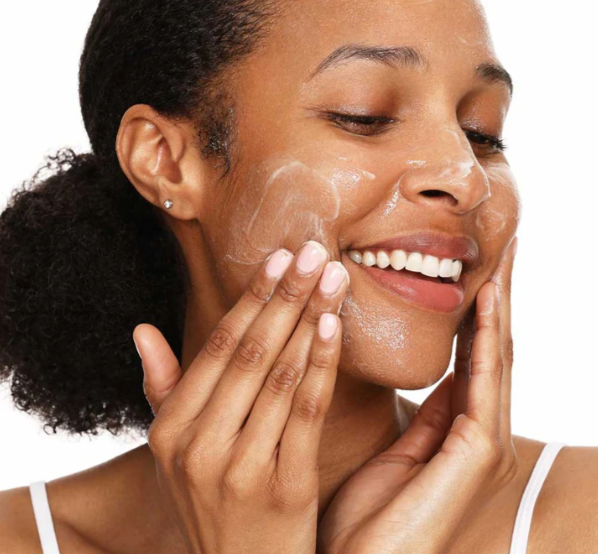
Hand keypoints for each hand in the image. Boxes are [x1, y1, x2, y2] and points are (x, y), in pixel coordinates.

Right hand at [133, 241, 348, 553]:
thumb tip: (141, 331)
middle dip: (287, 296)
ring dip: (310, 319)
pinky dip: (320, 366)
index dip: (252, 298)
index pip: (219, 347)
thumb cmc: (212, 500)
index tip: (279, 258)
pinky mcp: (284, 488)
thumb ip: (161, 388)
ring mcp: (239, 468)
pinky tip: (333, 326)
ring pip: (280, 375)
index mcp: (170, 429)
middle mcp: (198, 445)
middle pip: (251, 352)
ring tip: (332, 278)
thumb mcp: (173, 451)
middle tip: (314, 251)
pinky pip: (306, 413)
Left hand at [317, 237, 517, 553]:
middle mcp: (478, 432)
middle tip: (501, 251)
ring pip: (494, 359)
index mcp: (456, 430)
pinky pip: (481, 382)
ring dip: (499, 309)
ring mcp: (482, 444)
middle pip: (490, 352)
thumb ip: (425, 417)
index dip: (476, 315)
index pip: (471, 359)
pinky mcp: (476, 454)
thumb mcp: (397, 454)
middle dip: (496, 301)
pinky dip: (485, 340)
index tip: (474, 274)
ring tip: (503, 262)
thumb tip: (440, 378)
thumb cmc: (369, 518)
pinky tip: (487, 302)